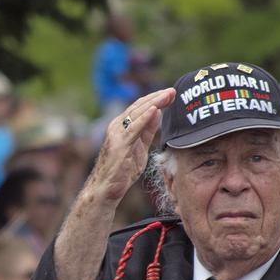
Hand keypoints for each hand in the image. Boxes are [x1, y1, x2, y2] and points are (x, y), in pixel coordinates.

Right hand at [89, 88, 175, 204]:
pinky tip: (155, 110)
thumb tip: (157, 113)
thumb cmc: (121, 171)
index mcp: (122, 126)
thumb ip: (147, 131)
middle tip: (173, 90)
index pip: (140, 107)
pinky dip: (144, 118)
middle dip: (157, 97)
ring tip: (168, 95)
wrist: (106, 189)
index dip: (156, 99)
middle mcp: (117, 126)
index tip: (171, 94)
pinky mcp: (119, 144)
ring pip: (137, 113)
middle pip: (139, 106)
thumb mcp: (140, 148)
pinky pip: (133, 128)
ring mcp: (116, 134)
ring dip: (154, 103)